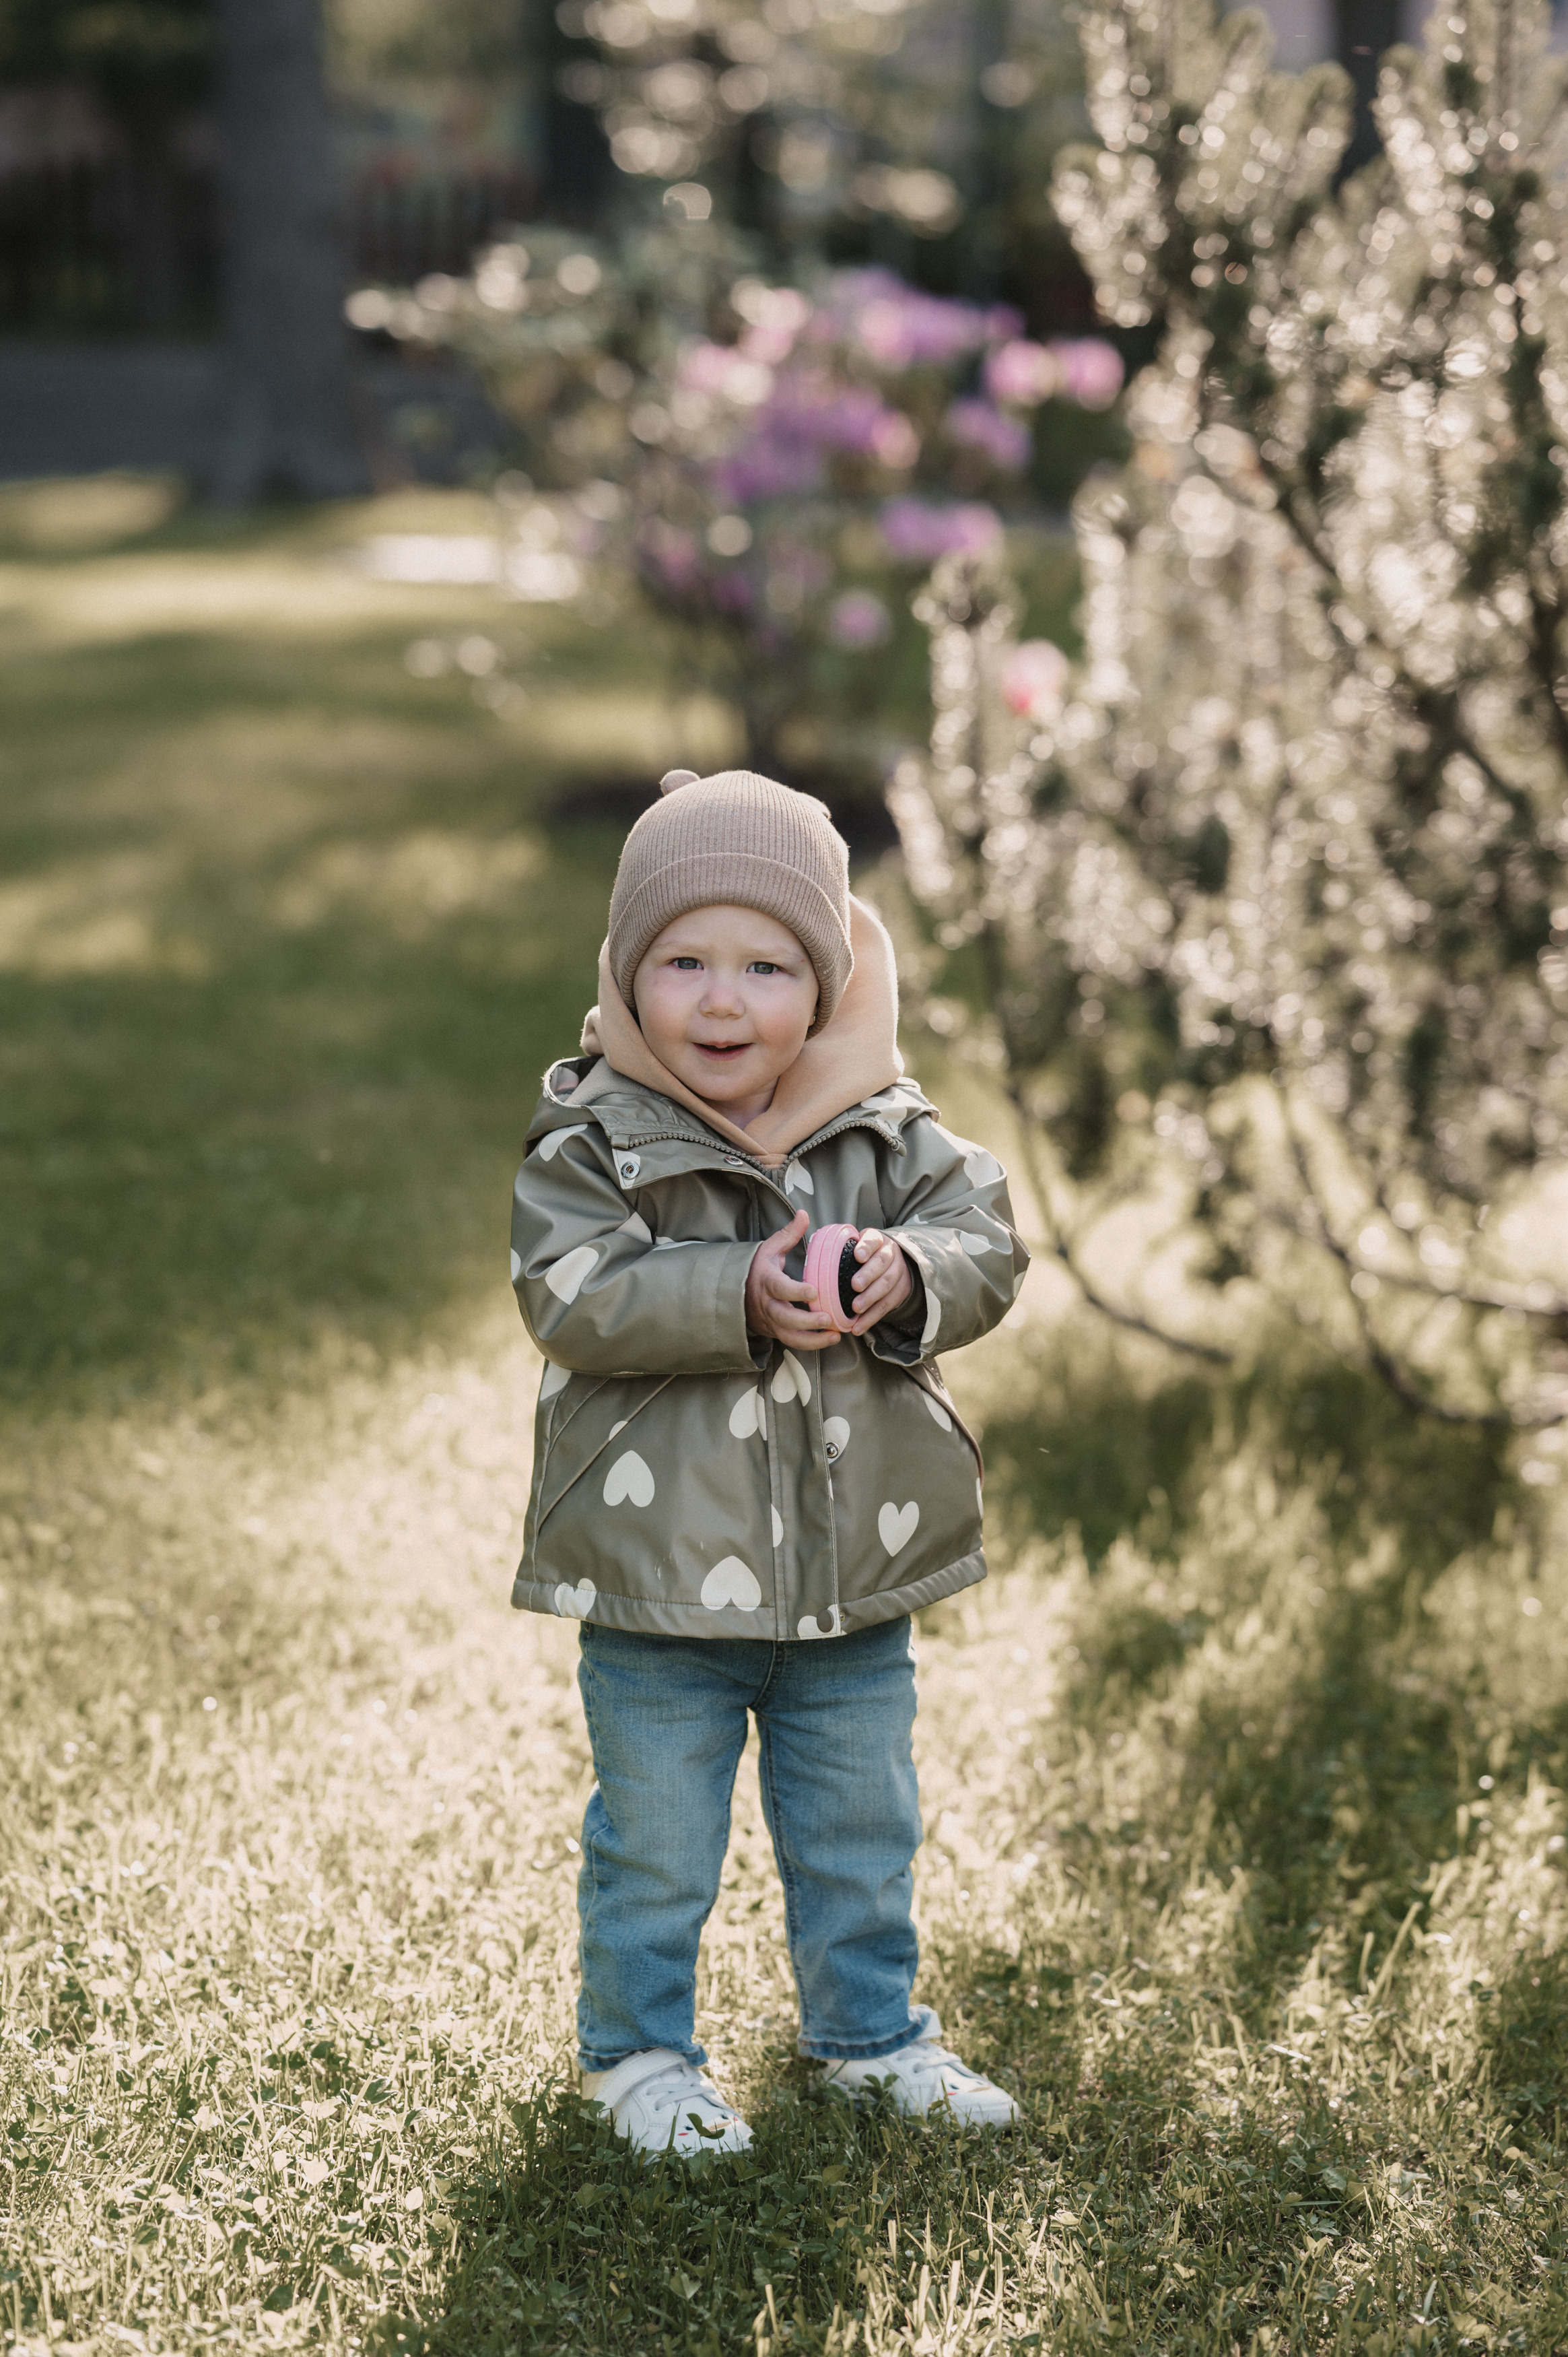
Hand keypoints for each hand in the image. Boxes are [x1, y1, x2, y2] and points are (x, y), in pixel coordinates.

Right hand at [745, 1209, 838, 1350]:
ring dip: (812, 1340)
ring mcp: (771, 1321)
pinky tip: (832, 1339)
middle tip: (828, 1318)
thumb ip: (789, 1234)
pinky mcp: (776, 1333)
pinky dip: (812, 1344)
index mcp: (766, 1281)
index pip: (779, 1288)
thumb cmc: (759, 1268)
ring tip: (835, 1335)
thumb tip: (804, 1213)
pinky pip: (793, 1343)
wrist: (738, 1294)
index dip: (795, 1291)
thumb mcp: (770, 1248)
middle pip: (784, 1317)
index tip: (813, 1291)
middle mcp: (767, 1304)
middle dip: (806, 1321)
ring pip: (789, 1336)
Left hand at [845, 1227, 912, 1335]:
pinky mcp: (900, 1292)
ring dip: (870, 1298)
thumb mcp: (857, 1246)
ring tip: (856, 1308)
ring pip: (886, 1285)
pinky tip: (859, 1327)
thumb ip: (841, 1250)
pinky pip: (886, 1306)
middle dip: (868, 1275)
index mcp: (876, 1240)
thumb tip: (813, 1259)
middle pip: (881, 1263)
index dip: (866, 1247)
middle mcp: (890, 1254)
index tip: (857, 1256)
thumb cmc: (865, 1257)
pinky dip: (872, 1318)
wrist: (893, 1264)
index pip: (873, 1240)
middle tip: (855, 1285)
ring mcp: (898, 1273)